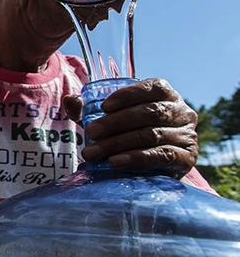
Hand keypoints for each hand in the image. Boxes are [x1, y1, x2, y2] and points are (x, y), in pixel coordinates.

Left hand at [63, 78, 198, 178]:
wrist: (153, 168)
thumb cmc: (129, 135)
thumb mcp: (108, 120)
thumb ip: (88, 110)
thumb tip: (69, 101)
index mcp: (166, 95)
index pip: (153, 87)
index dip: (129, 95)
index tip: (104, 107)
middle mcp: (182, 112)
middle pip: (149, 113)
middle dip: (116, 123)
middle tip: (91, 133)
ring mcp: (188, 135)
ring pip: (151, 135)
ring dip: (118, 144)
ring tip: (93, 152)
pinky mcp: (187, 158)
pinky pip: (161, 156)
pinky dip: (136, 158)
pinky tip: (115, 162)